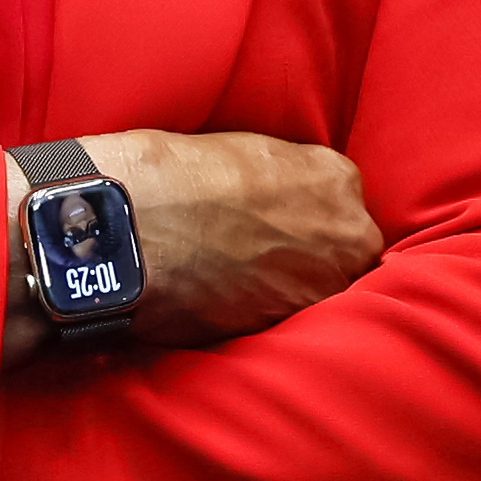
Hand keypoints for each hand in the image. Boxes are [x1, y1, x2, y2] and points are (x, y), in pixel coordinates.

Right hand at [31, 131, 377, 354]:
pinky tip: (226, 300)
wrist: (133, 229)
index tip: (275, 224)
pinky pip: (285, 321)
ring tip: (237, 282)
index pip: (338, 205)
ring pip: (316, 291)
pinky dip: (261, 314)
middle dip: (308, 256)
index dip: (303, 217)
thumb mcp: (243, 152)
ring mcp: (322, 287)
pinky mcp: (289, 329)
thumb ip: (280, 178)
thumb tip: (276, 199)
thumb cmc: (173, 177)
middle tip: (258, 256)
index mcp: (336, 179)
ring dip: (286, 289)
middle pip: (341, 252)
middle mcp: (348, 235)